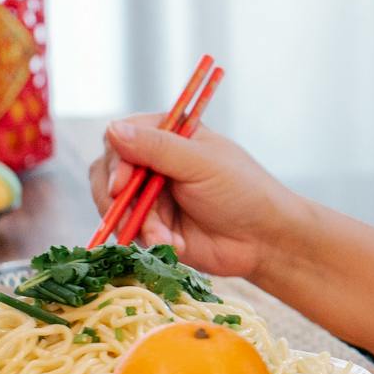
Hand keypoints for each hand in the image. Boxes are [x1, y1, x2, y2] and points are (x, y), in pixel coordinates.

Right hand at [89, 116, 303, 279]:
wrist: (264, 241)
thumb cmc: (243, 192)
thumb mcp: (201, 164)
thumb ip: (157, 147)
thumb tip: (112, 128)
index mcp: (170, 135)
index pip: (122, 136)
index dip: (116, 161)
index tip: (121, 184)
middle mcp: (156, 162)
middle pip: (108, 172)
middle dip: (116, 198)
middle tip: (129, 217)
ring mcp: (153, 195)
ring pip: (116, 205)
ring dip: (136, 223)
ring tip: (163, 238)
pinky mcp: (154, 225)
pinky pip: (131, 231)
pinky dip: (148, 240)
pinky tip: (173, 245)